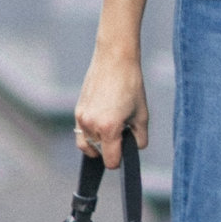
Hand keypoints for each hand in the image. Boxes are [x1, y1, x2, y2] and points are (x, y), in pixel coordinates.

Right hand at [74, 36, 149, 168]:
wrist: (114, 60)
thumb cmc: (131, 85)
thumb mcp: (142, 115)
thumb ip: (139, 138)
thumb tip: (133, 149)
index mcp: (108, 128)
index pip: (110, 161)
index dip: (119, 161)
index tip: (125, 150)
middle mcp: (91, 126)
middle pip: (98, 154)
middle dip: (110, 148)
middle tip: (122, 132)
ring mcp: (82, 118)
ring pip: (87, 145)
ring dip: (98, 142)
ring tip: (112, 126)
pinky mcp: (78, 110)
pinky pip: (81, 132)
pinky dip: (91, 133)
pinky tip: (104, 120)